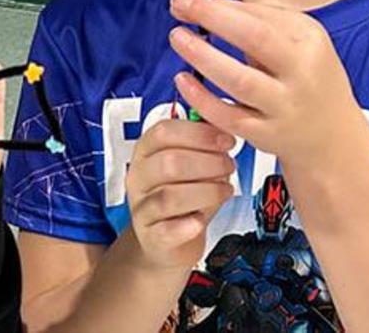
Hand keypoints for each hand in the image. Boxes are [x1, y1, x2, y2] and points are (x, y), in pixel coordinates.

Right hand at [124, 118, 236, 272]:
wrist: (166, 241)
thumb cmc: (182, 198)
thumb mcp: (191, 165)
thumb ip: (204, 147)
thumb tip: (225, 127)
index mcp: (146, 151)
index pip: (163, 132)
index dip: (198, 133)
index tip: (226, 139)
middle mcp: (139, 177)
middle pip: (168, 162)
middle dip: (207, 162)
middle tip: (229, 165)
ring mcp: (142, 207)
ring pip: (170, 196)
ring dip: (206, 191)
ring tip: (225, 190)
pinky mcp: (151, 236)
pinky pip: (167, 230)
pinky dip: (189, 225)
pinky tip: (201, 221)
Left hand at [168, 0, 361, 168]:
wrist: (332, 136)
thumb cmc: (306, 78)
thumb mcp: (292, 40)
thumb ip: (249, 17)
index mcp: (308, 40)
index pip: (260, 15)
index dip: (219, 5)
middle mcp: (300, 72)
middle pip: (256, 39)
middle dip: (213, 18)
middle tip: (180, 7)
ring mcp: (285, 106)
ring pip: (240, 81)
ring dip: (203, 57)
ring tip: (179, 38)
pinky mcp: (267, 135)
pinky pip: (229, 117)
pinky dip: (201, 98)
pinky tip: (184, 80)